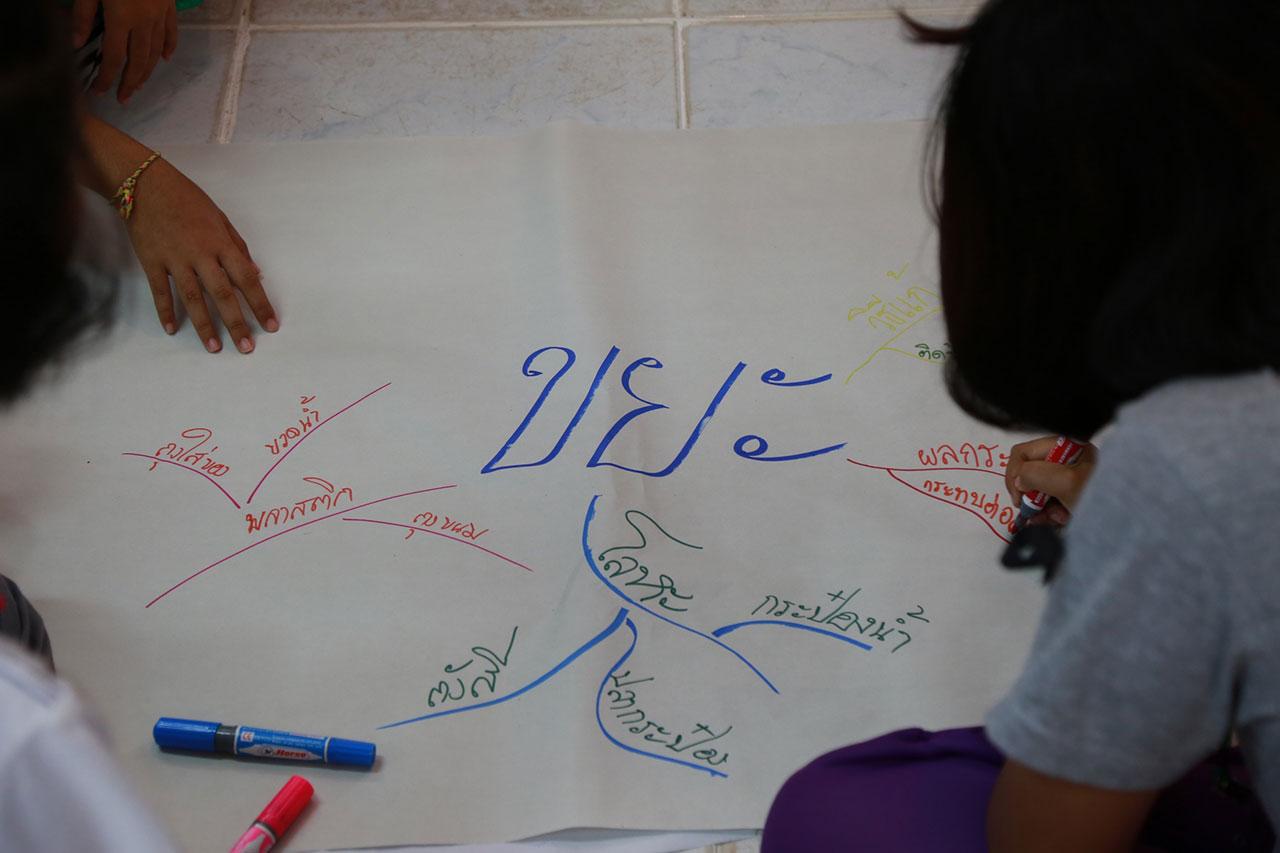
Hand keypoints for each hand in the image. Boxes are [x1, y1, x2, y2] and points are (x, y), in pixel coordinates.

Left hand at [74, 0, 177, 103]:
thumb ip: (82, 14)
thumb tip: (76, 43)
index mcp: (121, 17)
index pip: (114, 56)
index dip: (107, 77)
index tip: (99, 91)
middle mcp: (143, 21)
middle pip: (138, 60)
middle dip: (130, 83)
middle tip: (124, 98)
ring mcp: (159, 14)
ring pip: (155, 50)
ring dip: (148, 70)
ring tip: (140, 85)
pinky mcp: (168, 5)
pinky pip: (172, 31)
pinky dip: (170, 47)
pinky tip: (165, 59)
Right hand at [126, 159, 278, 352]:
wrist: (145, 185)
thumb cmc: (188, 200)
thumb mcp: (221, 218)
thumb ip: (239, 248)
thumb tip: (257, 274)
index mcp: (221, 244)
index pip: (246, 279)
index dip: (260, 304)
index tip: (270, 325)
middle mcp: (200, 254)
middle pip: (222, 294)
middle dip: (236, 323)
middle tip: (246, 347)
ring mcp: (174, 260)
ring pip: (192, 298)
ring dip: (204, 325)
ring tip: (214, 348)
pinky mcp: (151, 261)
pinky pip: (160, 291)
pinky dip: (165, 311)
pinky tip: (171, 329)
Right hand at [1005, 436, 1097, 525]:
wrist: (1134, 523)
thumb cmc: (1104, 497)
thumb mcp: (1066, 482)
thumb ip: (1035, 474)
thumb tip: (1018, 479)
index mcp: (1067, 446)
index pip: (1024, 453)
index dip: (1015, 474)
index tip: (1019, 498)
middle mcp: (1067, 459)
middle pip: (1029, 473)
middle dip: (1028, 494)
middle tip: (1032, 512)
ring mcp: (1071, 479)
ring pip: (1038, 491)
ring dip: (1038, 508)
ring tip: (1052, 520)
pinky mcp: (1074, 498)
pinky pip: (1050, 504)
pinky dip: (1048, 515)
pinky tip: (1057, 522)